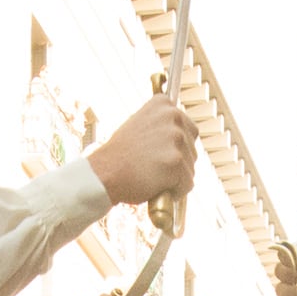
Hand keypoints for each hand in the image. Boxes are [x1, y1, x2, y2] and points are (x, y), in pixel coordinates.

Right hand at [86, 93, 197, 208]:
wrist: (104, 173)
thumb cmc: (119, 155)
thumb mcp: (139, 126)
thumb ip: (161, 126)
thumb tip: (182, 137)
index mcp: (163, 104)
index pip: (188, 130)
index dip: (174, 147)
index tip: (154, 152)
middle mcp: (173, 115)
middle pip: (192, 149)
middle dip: (177, 162)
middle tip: (152, 165)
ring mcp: (175, 138)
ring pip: (190, 167)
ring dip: (174, 177)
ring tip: (150, 174)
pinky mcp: (176, 161)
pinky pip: (187, 184)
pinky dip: (174, 191)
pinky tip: (155, 185)